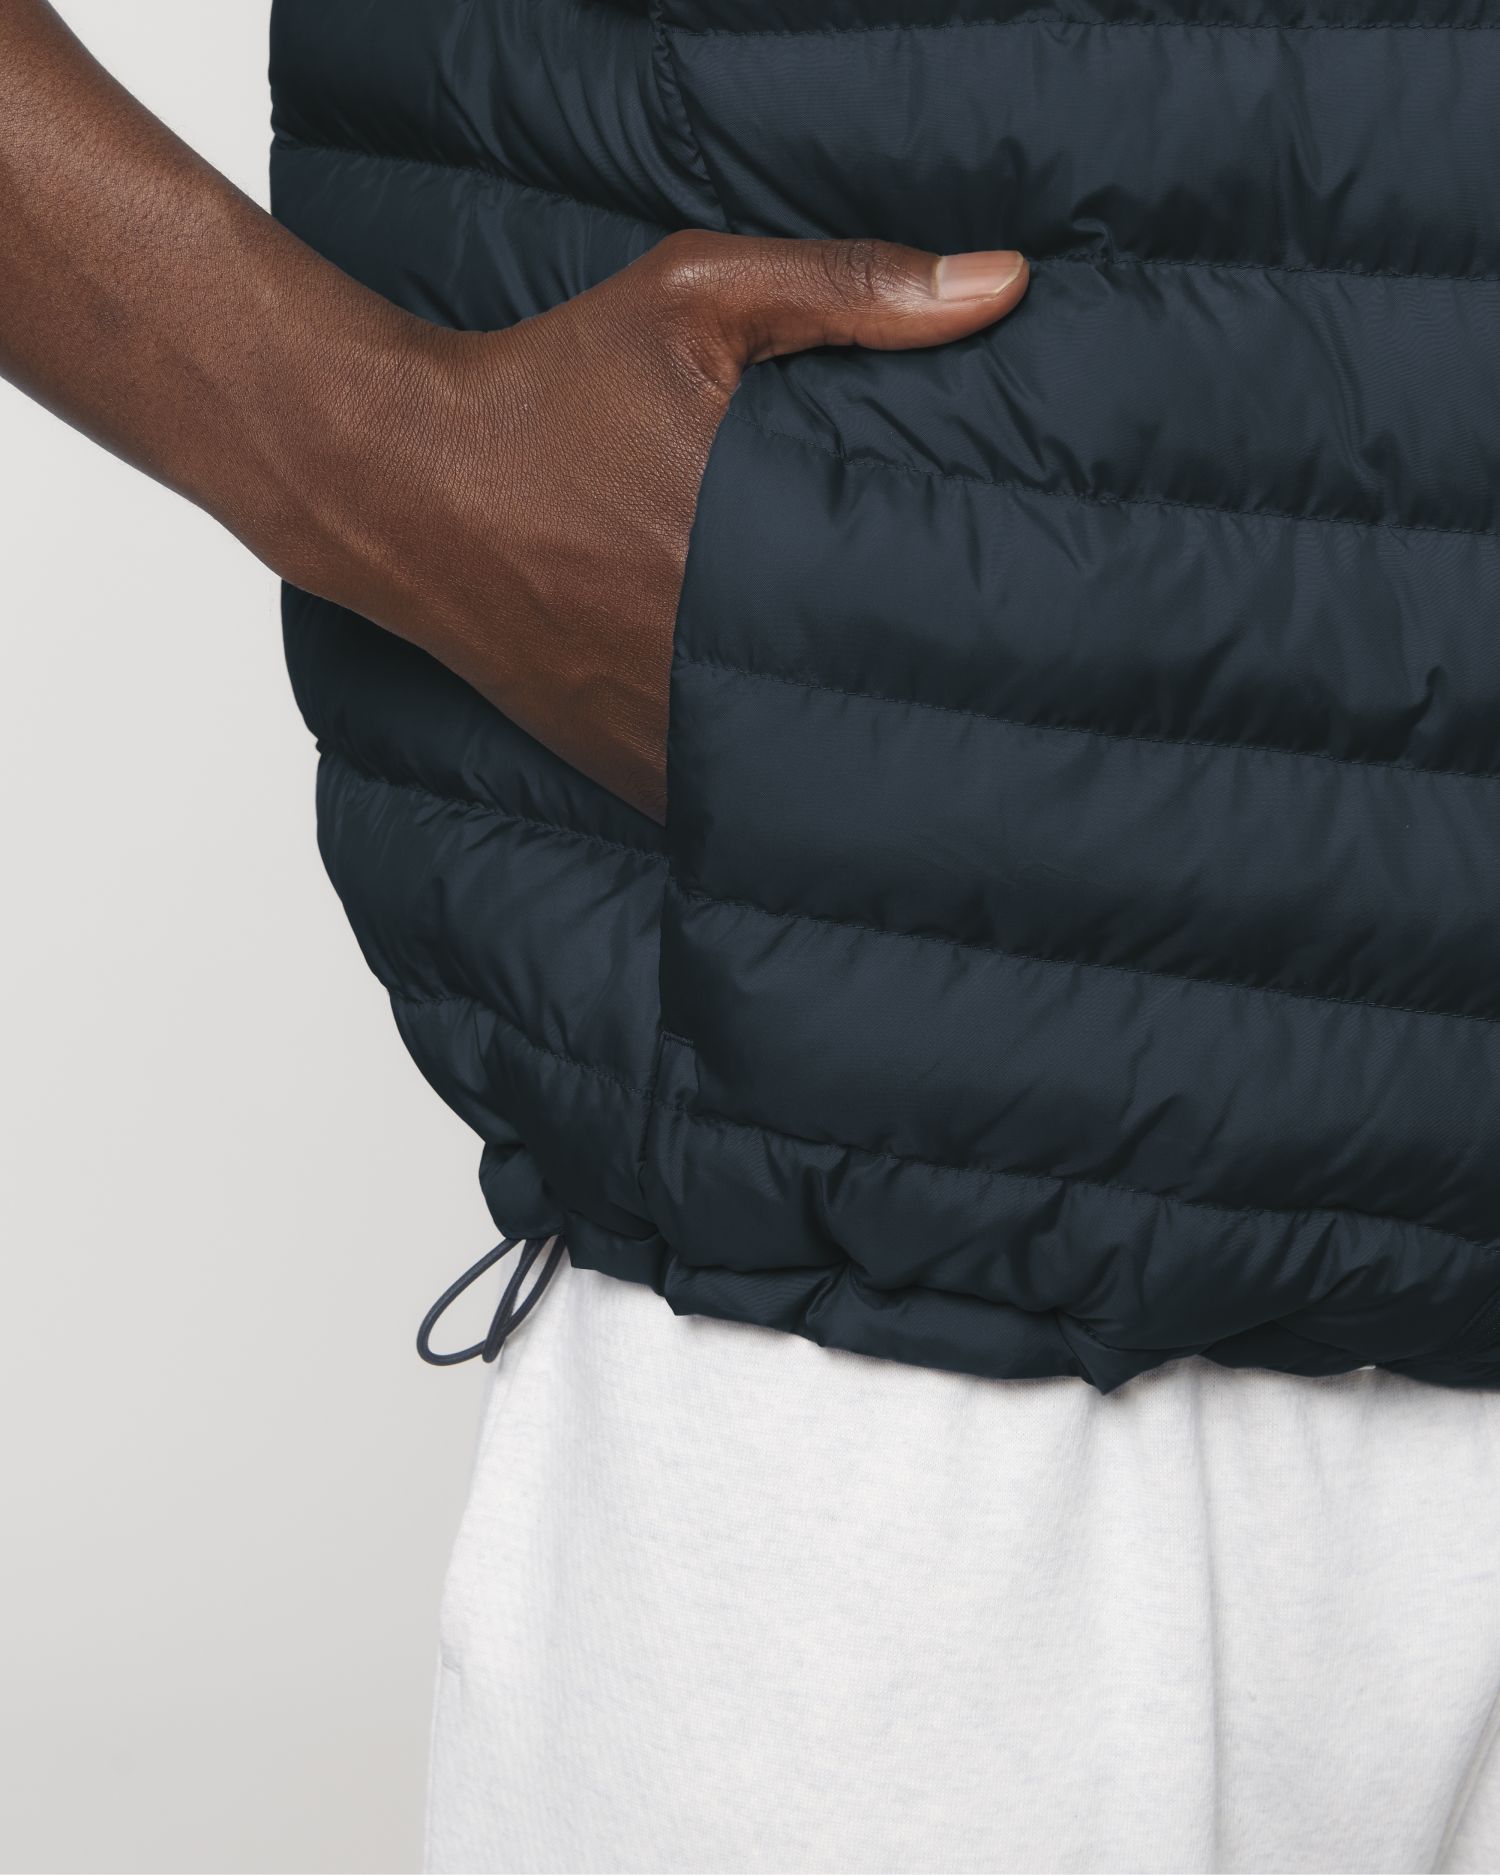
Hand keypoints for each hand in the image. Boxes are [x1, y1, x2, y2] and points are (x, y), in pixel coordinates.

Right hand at [0, 3, 1025, 821]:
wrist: (400, 478)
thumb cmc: (545, 381)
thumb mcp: (693, 298)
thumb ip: (852, 288)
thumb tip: (1003, 285)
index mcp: (744, 560)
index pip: (901, 640)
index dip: (982, 665)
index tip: (1042, 671)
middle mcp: (699, 665)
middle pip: (848, 735)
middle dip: (924, 741)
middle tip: (1006, 755)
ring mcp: (649, 732)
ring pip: (779, 793)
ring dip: (838, 785)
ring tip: (921, 792)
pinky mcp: (609, 760)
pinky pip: (704, 806)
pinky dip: (752, 803)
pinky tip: (800, 793)